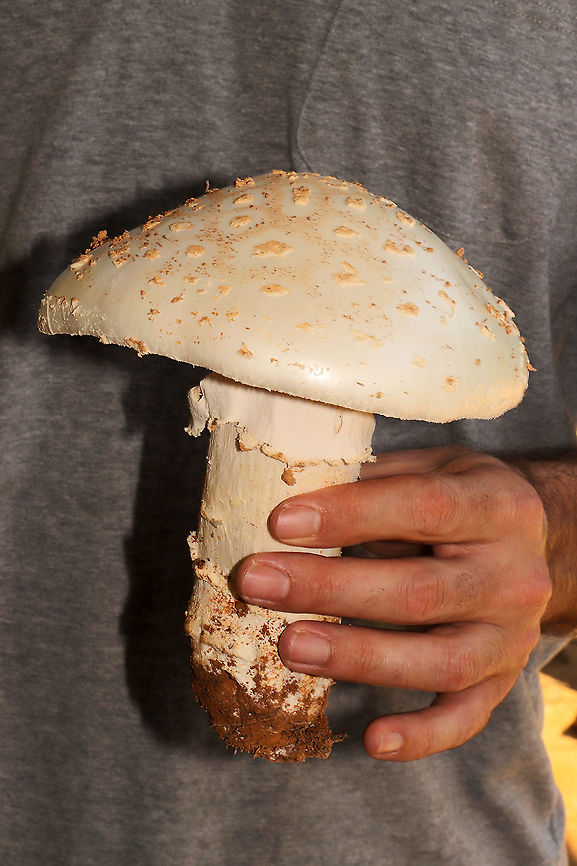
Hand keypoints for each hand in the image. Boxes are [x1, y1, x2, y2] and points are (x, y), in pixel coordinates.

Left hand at [235, 447, 551, 760]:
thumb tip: (284, 487)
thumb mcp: (432, 467)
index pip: (423, 507)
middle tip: (256, 581)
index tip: (279, 521)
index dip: (349, 514)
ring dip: (357, 658)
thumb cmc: (461, 496)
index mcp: (497, 506)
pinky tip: (372, 740)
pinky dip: (421, 736)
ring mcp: (511, 637)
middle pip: (420, 592)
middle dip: (329, 589)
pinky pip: (464, 718)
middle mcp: (512, 575)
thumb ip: (373, 479)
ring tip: (288, 646)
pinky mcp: (500, 681)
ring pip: (439, 662)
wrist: (535, 540)